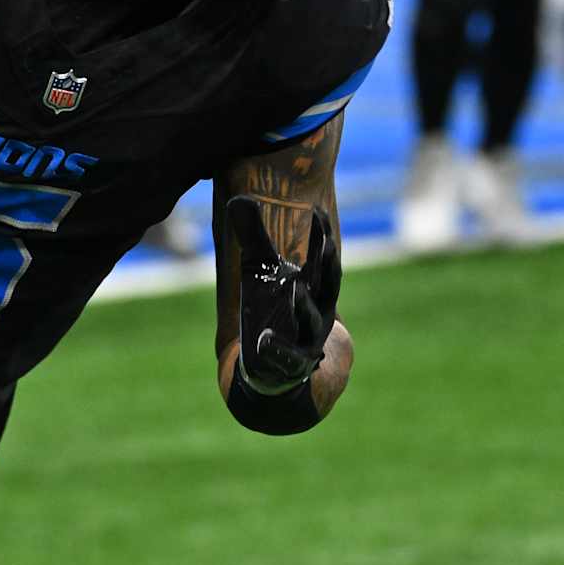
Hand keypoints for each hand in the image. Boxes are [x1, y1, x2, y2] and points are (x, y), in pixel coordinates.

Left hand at [226, 197, 341, 392]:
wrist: (275, 365)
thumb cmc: (271, 308)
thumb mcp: (260, 271)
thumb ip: (253, 237)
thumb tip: (237, 198)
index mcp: (314, 287)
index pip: (323, 260)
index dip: (322, 237)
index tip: (318, 212)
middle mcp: (317, 311)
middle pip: (326, 286)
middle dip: (326, 265)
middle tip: (326, 244)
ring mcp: (307, 339)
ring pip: (311, 321)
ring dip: (303, 305)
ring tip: (294, 289)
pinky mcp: (290, 364)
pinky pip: (285, 357)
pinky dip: (276, 349)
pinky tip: (263, 342)